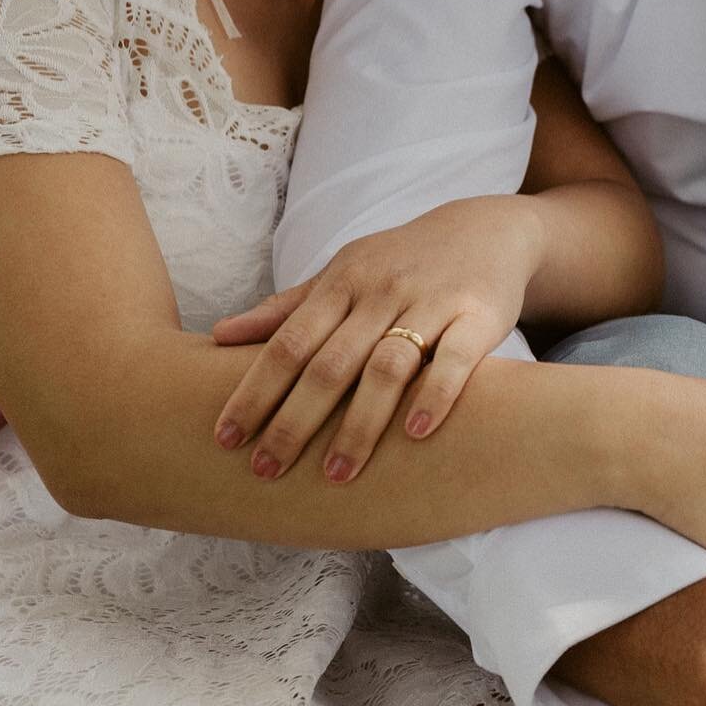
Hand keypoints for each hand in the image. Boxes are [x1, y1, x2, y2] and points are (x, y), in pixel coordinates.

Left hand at [211, 196, 543, 482]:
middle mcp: (382, 291)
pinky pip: (457, 358)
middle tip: (265, 471)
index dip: (256, 391)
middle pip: (331, 362)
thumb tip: (218, 336)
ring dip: (358, 424)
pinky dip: (434, 395)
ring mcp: (431, 302)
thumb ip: (287, 308)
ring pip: (388, 366)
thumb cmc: (402, 261)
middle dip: (294, 421)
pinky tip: (414, 433)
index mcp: (343, 283)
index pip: (289, 343)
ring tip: (335, 475)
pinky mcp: (478, 314)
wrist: (487, 230)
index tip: (226, 439)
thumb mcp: (344, 273)